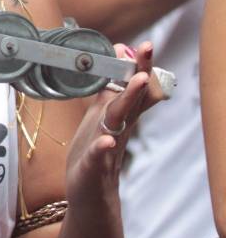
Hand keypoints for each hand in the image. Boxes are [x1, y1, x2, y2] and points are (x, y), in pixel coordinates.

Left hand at [64, 42, 161, 209]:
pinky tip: (108, 142)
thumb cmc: (93, 150)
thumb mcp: (99, 116)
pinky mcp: (94, 166)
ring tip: (138, 82)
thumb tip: (114, 64)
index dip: (138, 67)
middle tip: (147, 51)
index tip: (142, 45)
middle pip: (131, 98)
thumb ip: (108, 92)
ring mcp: (106, 146)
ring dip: (128, 100)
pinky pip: (99, 156)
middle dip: (139, 74)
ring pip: (118, 120)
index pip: (131, 88)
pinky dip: (103, 148)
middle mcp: (115, 127)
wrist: (90, 192)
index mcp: (115, 115)